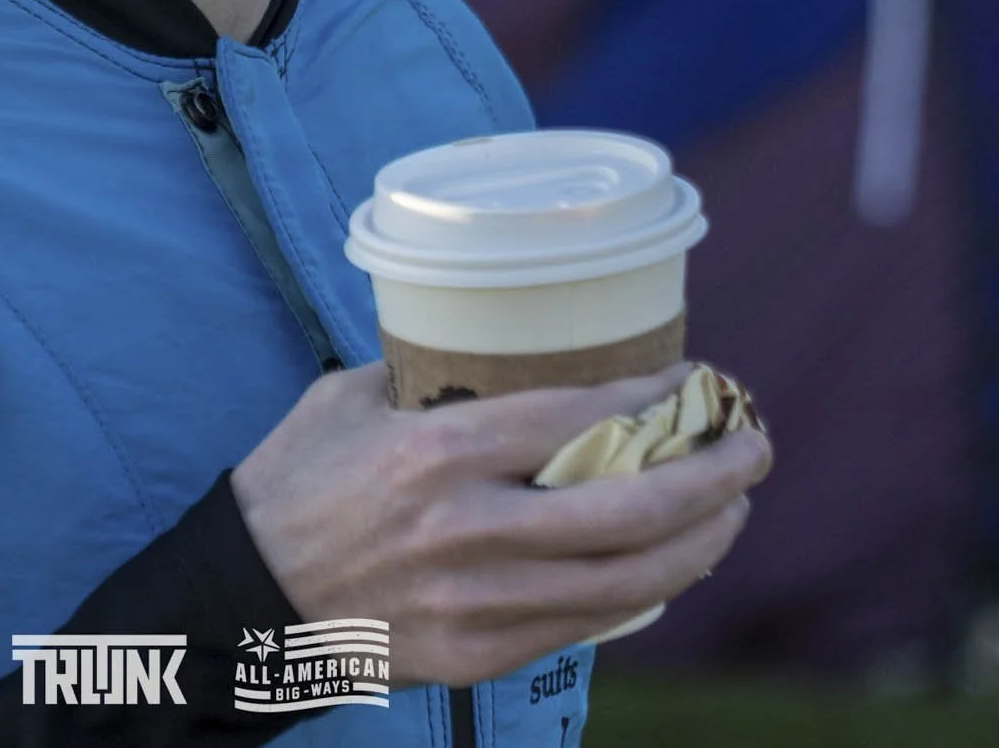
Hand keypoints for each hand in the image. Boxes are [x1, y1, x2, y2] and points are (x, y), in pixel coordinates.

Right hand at [228, 361, 770, 687]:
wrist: (244, 601)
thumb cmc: (296, 480)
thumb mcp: (351, 399)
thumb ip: (431, 376)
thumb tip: (505, 342)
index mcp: (436, 454)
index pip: (576, 420)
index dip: (652, 399)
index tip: (695, 379)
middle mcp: (468, 531)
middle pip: (629, 511)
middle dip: (713, 479)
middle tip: (753, 447)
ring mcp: (479, 603)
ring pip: (628, 581)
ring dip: (700, 542)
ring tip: (733, 509)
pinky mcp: (480, 656)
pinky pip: (587, 623)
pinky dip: (643, 590)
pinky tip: (670, 561)